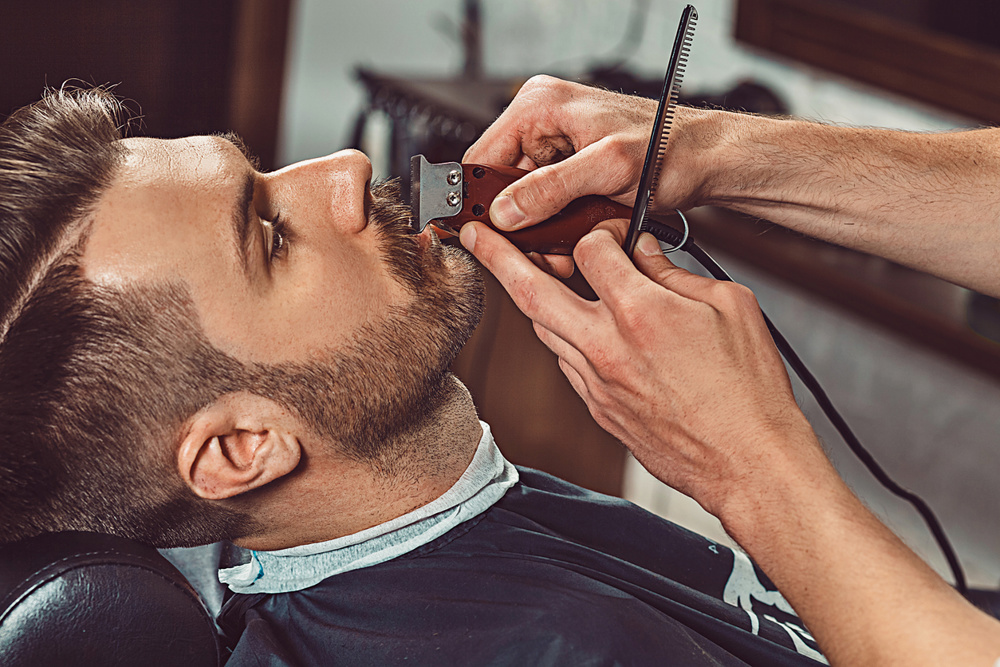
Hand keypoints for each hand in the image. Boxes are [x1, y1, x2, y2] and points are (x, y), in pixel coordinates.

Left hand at [459, 217, 819, 516]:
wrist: (746, 461)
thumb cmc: (748, 388)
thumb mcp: (729, 306)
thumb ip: (676, 274)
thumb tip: (644, 253)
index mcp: (640, 312)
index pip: (591, 249)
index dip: (600, 231)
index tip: (610, 234)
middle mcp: (606, 346)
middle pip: (531, 290)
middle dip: (495, 255)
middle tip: (473, 234)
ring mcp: (595, 381)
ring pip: (543, 328)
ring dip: (530, 298)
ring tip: (521, 275)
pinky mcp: (597, 407)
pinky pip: (565, 361)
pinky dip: (562, 336)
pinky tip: (573, 325)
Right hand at [463, 75, 711, 233]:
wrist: (704, 160)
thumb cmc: (669, 148)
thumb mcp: (608, 168)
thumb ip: (552, 188)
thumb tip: (505, 211)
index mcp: (539, 106)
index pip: (481, 158)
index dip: (480, 201)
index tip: (487, 237)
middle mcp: (541, 122)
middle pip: (500, 184)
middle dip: (517, 223)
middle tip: (536, 253)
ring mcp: (555, 146)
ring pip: (522, 200)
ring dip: (538, 232)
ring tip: (560, 253)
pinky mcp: (569, 168)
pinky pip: (545, 203)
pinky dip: (555, 227)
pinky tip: (571, 242)